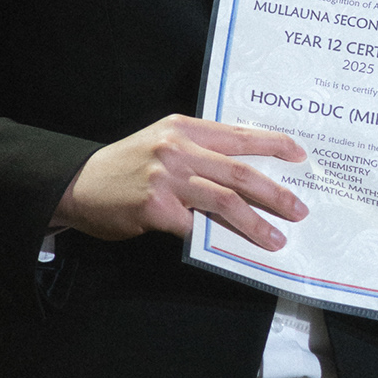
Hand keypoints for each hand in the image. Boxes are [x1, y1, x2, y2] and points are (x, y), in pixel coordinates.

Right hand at [54, 115, 309, 247]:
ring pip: (226, 201)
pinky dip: (216, 239)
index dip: (274, 144)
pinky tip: (232, 250)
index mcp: (184, 127)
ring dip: (257, 223)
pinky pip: (196, 227)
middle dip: (276, 193)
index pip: (240, 134)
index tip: (301, 155)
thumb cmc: (124, 167)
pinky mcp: (155, 208)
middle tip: (299, 209)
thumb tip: (245, 172)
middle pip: (241, 172)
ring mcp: (166, 178)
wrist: (77, 184)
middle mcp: (178, 147)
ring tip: (277, 238)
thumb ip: (199, 150)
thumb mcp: (162, 143)